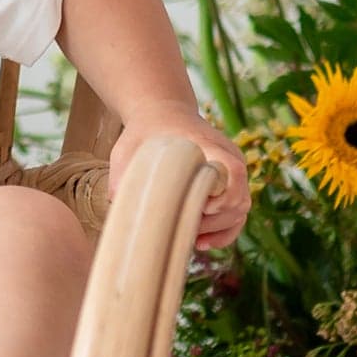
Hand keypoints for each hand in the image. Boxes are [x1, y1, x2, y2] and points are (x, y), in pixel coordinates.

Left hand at [109, 110, 250, 252]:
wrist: (162, 113)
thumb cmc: (144, 134)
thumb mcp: (128, 150)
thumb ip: (123, 177)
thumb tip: (117, 208)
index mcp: (208, 144)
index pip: (233, 172)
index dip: (221, 198)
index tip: (198, 207)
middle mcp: (227, 157)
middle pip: (237, 201)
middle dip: (212, 222)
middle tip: (184, 229)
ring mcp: (233, 171)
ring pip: (239, 210)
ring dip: (217, 229)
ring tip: (190, 238)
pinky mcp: (230, 183)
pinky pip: (237, 214)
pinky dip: (224, 232)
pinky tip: (201, 242)